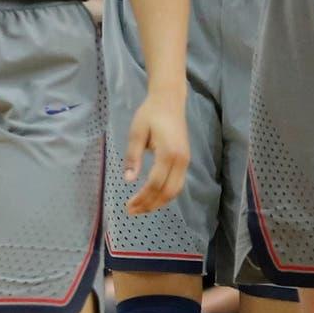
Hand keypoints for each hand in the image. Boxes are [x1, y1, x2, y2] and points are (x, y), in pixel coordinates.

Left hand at [122, 95, 190, 214]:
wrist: (169, 101)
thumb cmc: (150, 114)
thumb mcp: (136, 133)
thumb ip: (133, 157)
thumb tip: (128, 180)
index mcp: (168, 153)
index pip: (155, 183)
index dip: (141, 197)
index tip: (128, 205)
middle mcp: (180, 160)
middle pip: (167, 191)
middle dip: (150, 204)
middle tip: (132, 211)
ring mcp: (185, 161)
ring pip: (175, 191)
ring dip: (158, 202)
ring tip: (142, 208)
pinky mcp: (185, 161)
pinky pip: (178, 184)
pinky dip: (166, 195)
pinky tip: (153, 197)